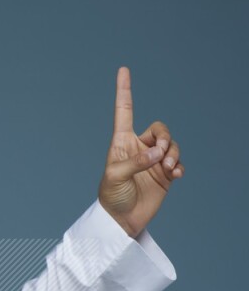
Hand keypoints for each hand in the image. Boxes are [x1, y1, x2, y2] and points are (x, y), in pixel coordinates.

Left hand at [97, 66, 184, 237]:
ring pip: (171, 144)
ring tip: (166, 170)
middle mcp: (139, 148)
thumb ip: (134, 162)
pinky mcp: (164, 174)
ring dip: (172, 154)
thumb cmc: (111, 197)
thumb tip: (156, 154)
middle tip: (160, 155)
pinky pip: (178, 161)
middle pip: (159, 128)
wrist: (122, 220)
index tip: (123, 70)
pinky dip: (179, 166)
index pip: (124, 111)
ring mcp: (152, 161)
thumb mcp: (115, 177)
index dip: (124, 90)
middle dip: (164, 138)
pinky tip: (175, 175)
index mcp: (121, 142)